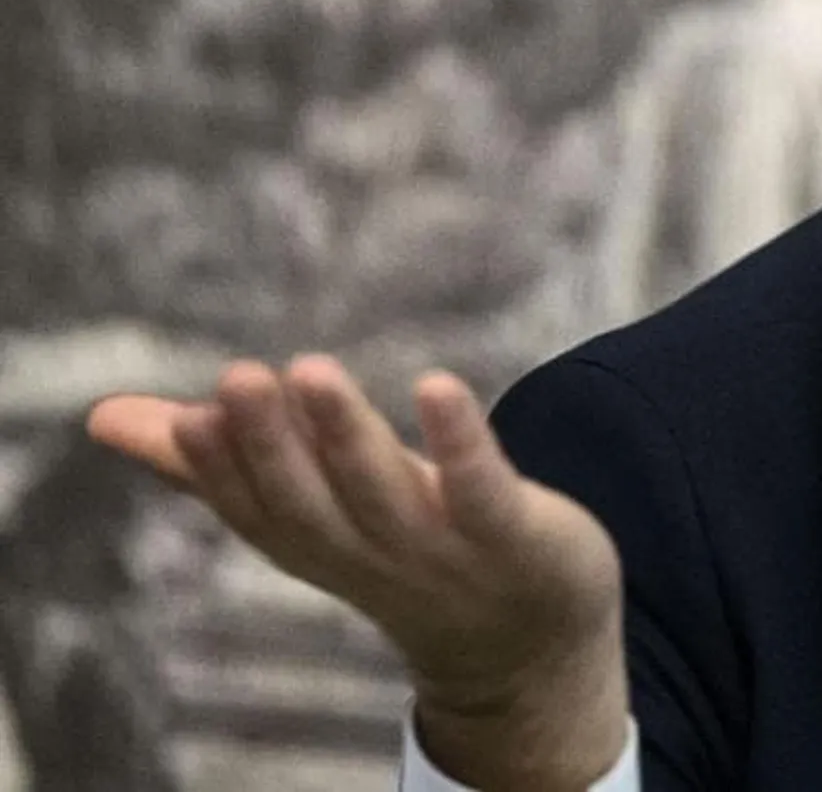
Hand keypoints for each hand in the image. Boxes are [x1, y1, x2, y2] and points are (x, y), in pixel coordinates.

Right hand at [87, 356, 628, 789]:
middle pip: (308, 500)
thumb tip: (103, 417)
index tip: (187, 417)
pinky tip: (439, 386)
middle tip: (238, 377)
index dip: (218, 470)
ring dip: (345, 432)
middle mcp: (367, 550)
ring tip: (311, 371)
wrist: (527, 640)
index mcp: (313, 540)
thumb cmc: (404, 548)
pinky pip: (483, 487)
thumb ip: (219, 462)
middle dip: (270, 442)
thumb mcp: (310, 508)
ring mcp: (441, 548)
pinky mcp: (514, 533)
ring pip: (384, 491)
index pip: (254, 508)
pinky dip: (460, 442)